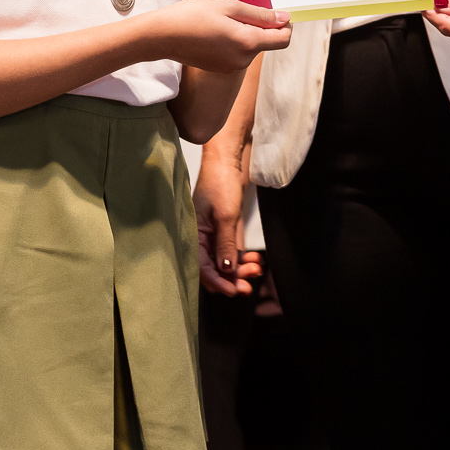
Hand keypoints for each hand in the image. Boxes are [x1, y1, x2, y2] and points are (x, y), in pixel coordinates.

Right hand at [151, 0, 291, 71]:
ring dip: (246, 32)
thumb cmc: (192, 16)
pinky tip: (216, 30)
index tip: (276, 12)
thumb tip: (284, 18)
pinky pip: (238, 54)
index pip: (283, 39)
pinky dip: (234, 41)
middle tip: (240, 9)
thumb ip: (259, 14)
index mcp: (248, 43)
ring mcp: (232, 67)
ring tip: (223, 19)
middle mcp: (243, 60)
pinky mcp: (221, 68)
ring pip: (251, 47)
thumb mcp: (229, 6)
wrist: (162, 36)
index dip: (285, 25)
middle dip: (262, 26)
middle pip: (267, 42)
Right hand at [193, 139, 263, 296]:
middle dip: (232, 278)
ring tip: (256, 269)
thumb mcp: (225, 215)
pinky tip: (255, 261)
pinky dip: (243, 259)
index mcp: (193, 235)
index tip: (234, 290)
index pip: (201, 268)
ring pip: (226, 264)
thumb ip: (225, 244)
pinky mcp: (225, 231)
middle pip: (215, 269)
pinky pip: (233, 253)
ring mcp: (214, 235)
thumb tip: (226, 270)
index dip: (218, 282)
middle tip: (248, 284)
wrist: (229, 160)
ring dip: (240, 270)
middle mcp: (202, 239)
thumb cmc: (220, 182)